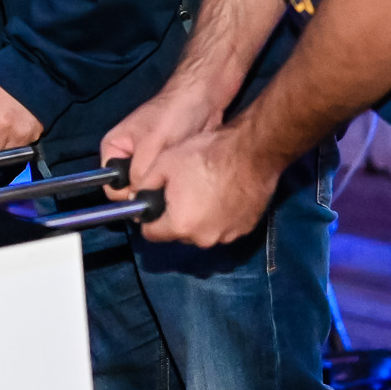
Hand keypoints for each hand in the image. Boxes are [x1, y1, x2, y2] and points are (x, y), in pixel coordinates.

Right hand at [100, 82, 222, 184]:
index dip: (127, 193)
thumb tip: (138, 202)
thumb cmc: (173, 115)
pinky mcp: (164, 166)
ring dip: (161, 187)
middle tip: (165, 183)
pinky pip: (163, 184)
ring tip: (176, 177)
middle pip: (130, 190)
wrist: (202, 101)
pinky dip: (171, 184)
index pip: (112, 185)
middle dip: (147, 190)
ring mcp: (146, 162)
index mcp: (113, 149)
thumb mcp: (152, 145)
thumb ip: (139, 174)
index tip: (146, 192)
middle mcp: (127, 158)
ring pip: (148, 188)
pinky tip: (183, 176)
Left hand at [131, 124, 281, 246]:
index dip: (150, 218)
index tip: (155, 203)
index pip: (152, 234)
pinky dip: (220, 216)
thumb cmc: (206, 156)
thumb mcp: (163, 164)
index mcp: (180, 225)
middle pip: (178, 233)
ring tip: (204, 190)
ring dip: (199, 218)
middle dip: (176, 217)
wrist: (251, 151)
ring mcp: (227, 235)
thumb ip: (145, 186)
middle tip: (181, 192)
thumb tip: (138, 198)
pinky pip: (224, 226)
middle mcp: (203, 238)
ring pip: (202, 231)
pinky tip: (223, 194)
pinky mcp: (246, 228)